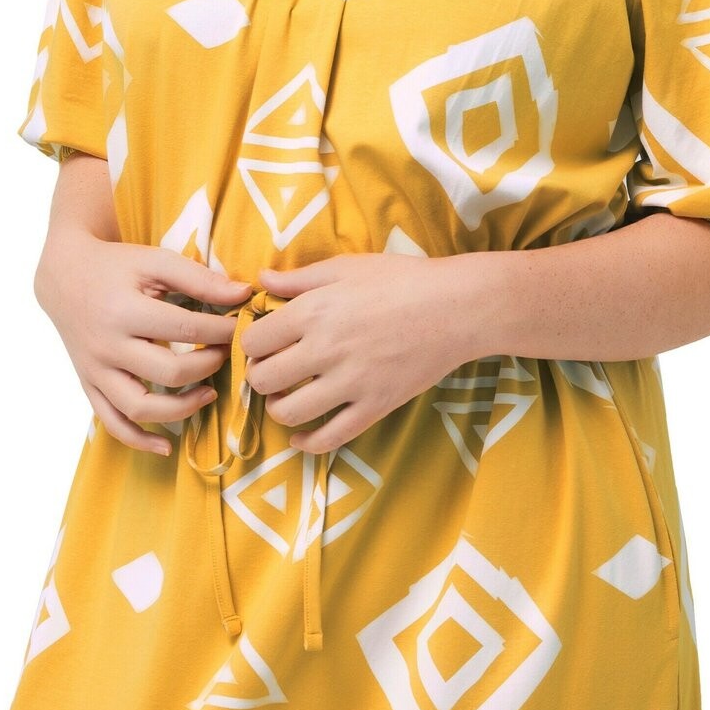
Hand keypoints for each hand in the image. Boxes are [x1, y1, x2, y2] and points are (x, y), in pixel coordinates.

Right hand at [34, 229, 252, 455]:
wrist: (64, 277)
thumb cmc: (117, 266)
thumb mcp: (156, 262)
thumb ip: (199, 279)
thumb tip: (243, 295)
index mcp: (124, 311)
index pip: (187, 329)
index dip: (223, 331)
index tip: (242, 327)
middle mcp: (107, 346)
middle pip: (169, 372)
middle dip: (209, 365)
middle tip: (227, 353)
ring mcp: (96, 371)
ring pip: (140, 408)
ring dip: (182, 409)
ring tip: (209, 394)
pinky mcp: (90, 385)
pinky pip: (112, 423)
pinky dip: (139, 440)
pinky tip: (167, 446)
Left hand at [240, 252, 474, 454]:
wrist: (457, 307)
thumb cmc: (402, 279)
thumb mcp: (347, 267)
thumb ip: (299, 277)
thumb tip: (260, 280)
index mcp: (313, 311)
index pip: (255, 341)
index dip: (251, 343)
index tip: (263, 342)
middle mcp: (325, 349)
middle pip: (263, 379)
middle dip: (260, 376)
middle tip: (272, 369)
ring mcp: (350, 383)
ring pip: (289, 412)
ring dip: (278, 408)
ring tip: (286, 397)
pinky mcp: (374, 406)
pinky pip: (330, 438)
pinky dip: (307, 442)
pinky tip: (302, 436)